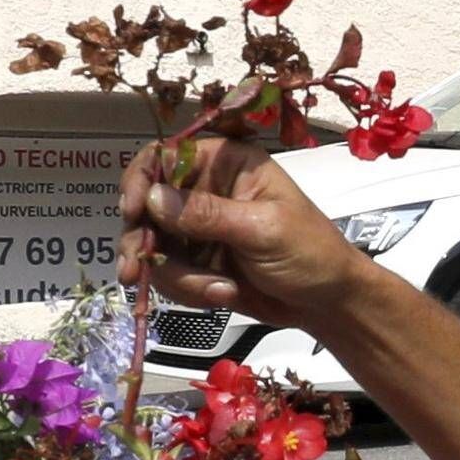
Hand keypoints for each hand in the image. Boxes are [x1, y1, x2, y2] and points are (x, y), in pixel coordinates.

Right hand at [119, 136, 364, 331]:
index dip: (141, 180)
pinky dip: (187, 290)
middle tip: (135, 271)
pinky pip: (168, 274)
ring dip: (177, 275)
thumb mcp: (262, 229)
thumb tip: (154, 196)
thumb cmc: (311, 252)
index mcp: (226, 164)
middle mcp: (205, 190)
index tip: (131, 211)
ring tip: (219, 290)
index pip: (166, 156)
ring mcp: (198, 229)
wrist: (328, 303)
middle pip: (146, 204)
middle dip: (143, 241)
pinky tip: (222, 295)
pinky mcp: (197, 262)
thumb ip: (207, 214)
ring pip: (153, 246)